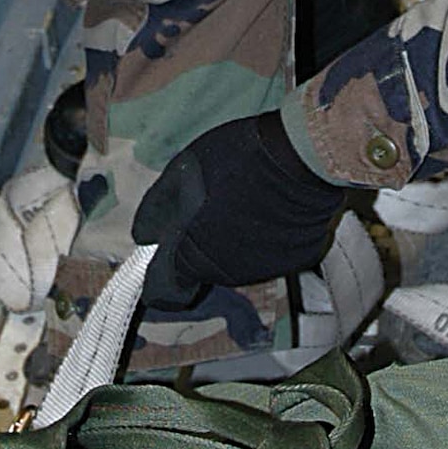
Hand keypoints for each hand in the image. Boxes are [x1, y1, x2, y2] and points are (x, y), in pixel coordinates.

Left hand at [132, 111, 348, 309]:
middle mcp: (227, 274)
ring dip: (234, 241)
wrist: (303, 157)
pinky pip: (271, 254)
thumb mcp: (181, 173)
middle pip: (202, 271)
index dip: (158, 273)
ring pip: (237, 263)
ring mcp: (264, 270)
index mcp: (192, 257)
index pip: (163, 291)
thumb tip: (144, 236)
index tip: (165, 251)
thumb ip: (158, 210)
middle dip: (200, 246)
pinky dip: (268, 237)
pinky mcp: (296, 260)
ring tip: (245, 201)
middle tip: (211, 207)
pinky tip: (273, 207)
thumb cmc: (236, 161)